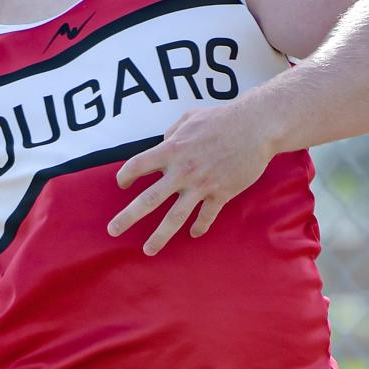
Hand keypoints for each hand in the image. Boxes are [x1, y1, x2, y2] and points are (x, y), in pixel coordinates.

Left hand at [107, 102, 275, 252]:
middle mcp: (183, 171)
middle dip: (128, 217)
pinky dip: (199, 226)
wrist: (256, 127)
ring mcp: (202, 185)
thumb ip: (171, 133)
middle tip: (112, 230)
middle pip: (149, 199)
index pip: (137, 166)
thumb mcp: (190, 118)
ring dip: (160, 235)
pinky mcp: (221, 193)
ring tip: (148, 250)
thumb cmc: (222, 118)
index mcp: (172, 149)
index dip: (125, 176)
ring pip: (175, 217)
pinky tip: (193, 233)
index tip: (122, 184)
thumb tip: (162, 144)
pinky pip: (206, 216)